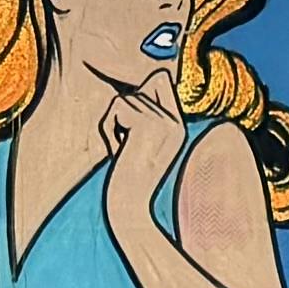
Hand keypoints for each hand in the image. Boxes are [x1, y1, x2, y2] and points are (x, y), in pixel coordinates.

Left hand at [91, 81, 186, 222]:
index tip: (133, 122)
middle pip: (138, 89)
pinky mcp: (150, 124)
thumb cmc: (127, 182)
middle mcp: (177, 122)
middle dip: (120, 115)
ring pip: (125, 99)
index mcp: (179, 127)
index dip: (141, 89)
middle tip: (124, 147)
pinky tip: (119, 151)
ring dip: (112, 124)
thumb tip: (150, 78)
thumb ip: (142, 114)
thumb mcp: (139, 144)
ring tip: (121, 151)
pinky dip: (109, 128)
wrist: (130, 209)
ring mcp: (166, 122)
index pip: (160, 79)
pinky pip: (117, 106)